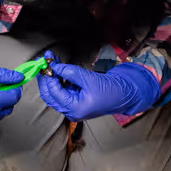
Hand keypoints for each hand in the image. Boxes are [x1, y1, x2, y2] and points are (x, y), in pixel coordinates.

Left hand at [38, 53, 160, 120]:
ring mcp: (73, 106)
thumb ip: (71, 72)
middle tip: (45, 60)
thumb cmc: (111, 90)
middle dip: (46, 77)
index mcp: (74, 109)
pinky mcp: (76, 101)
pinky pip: (63, 90)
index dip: (48, 76)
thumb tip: (56, 67)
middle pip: (50, 94)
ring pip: (55, 92)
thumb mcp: (90, 79)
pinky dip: (60, 79)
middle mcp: (71, 110)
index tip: (47, 61)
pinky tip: (60, 67)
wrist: (125, 95)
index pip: (53, 92)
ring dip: (53, 76)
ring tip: (53, 60)